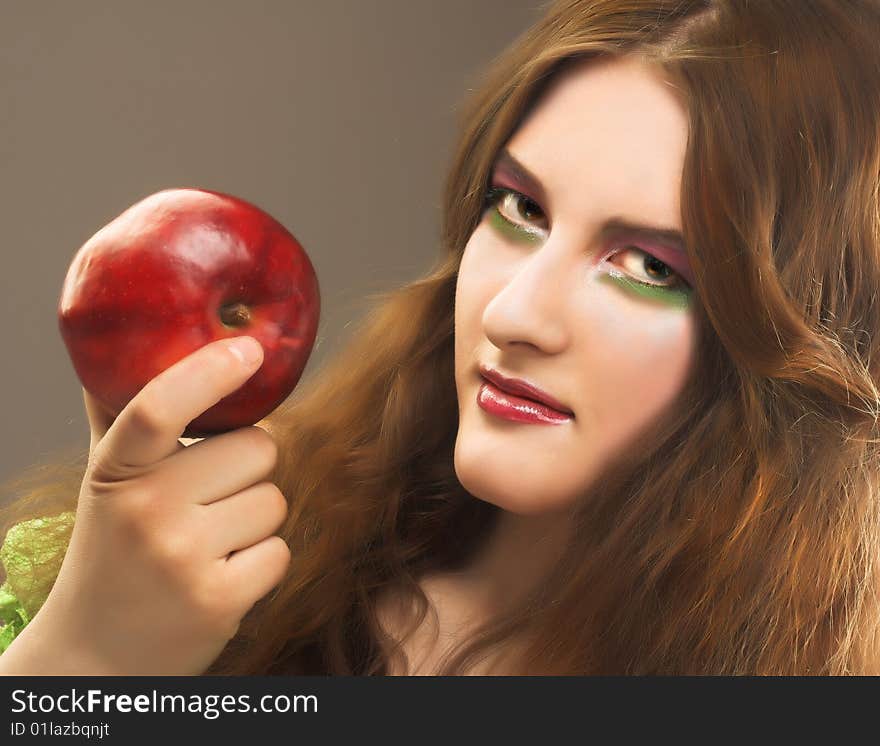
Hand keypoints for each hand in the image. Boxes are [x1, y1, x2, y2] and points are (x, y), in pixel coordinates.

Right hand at [2, 336, 290, 674]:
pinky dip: (260, 562)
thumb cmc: (111, 551)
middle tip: (210, 496)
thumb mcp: (106, 481)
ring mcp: (181, 558)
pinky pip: (280, 551)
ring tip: (209, 543)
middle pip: (258, 449)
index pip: (157, 409)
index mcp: (116, 471)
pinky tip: (220, 575)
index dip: (208, 372)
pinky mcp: (218, 600)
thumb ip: (120, 418)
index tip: (249, 349)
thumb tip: (118, 352)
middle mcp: (145, 511)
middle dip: (247, 468)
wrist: (95, 653)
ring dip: (254, 518)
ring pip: (274, 501)